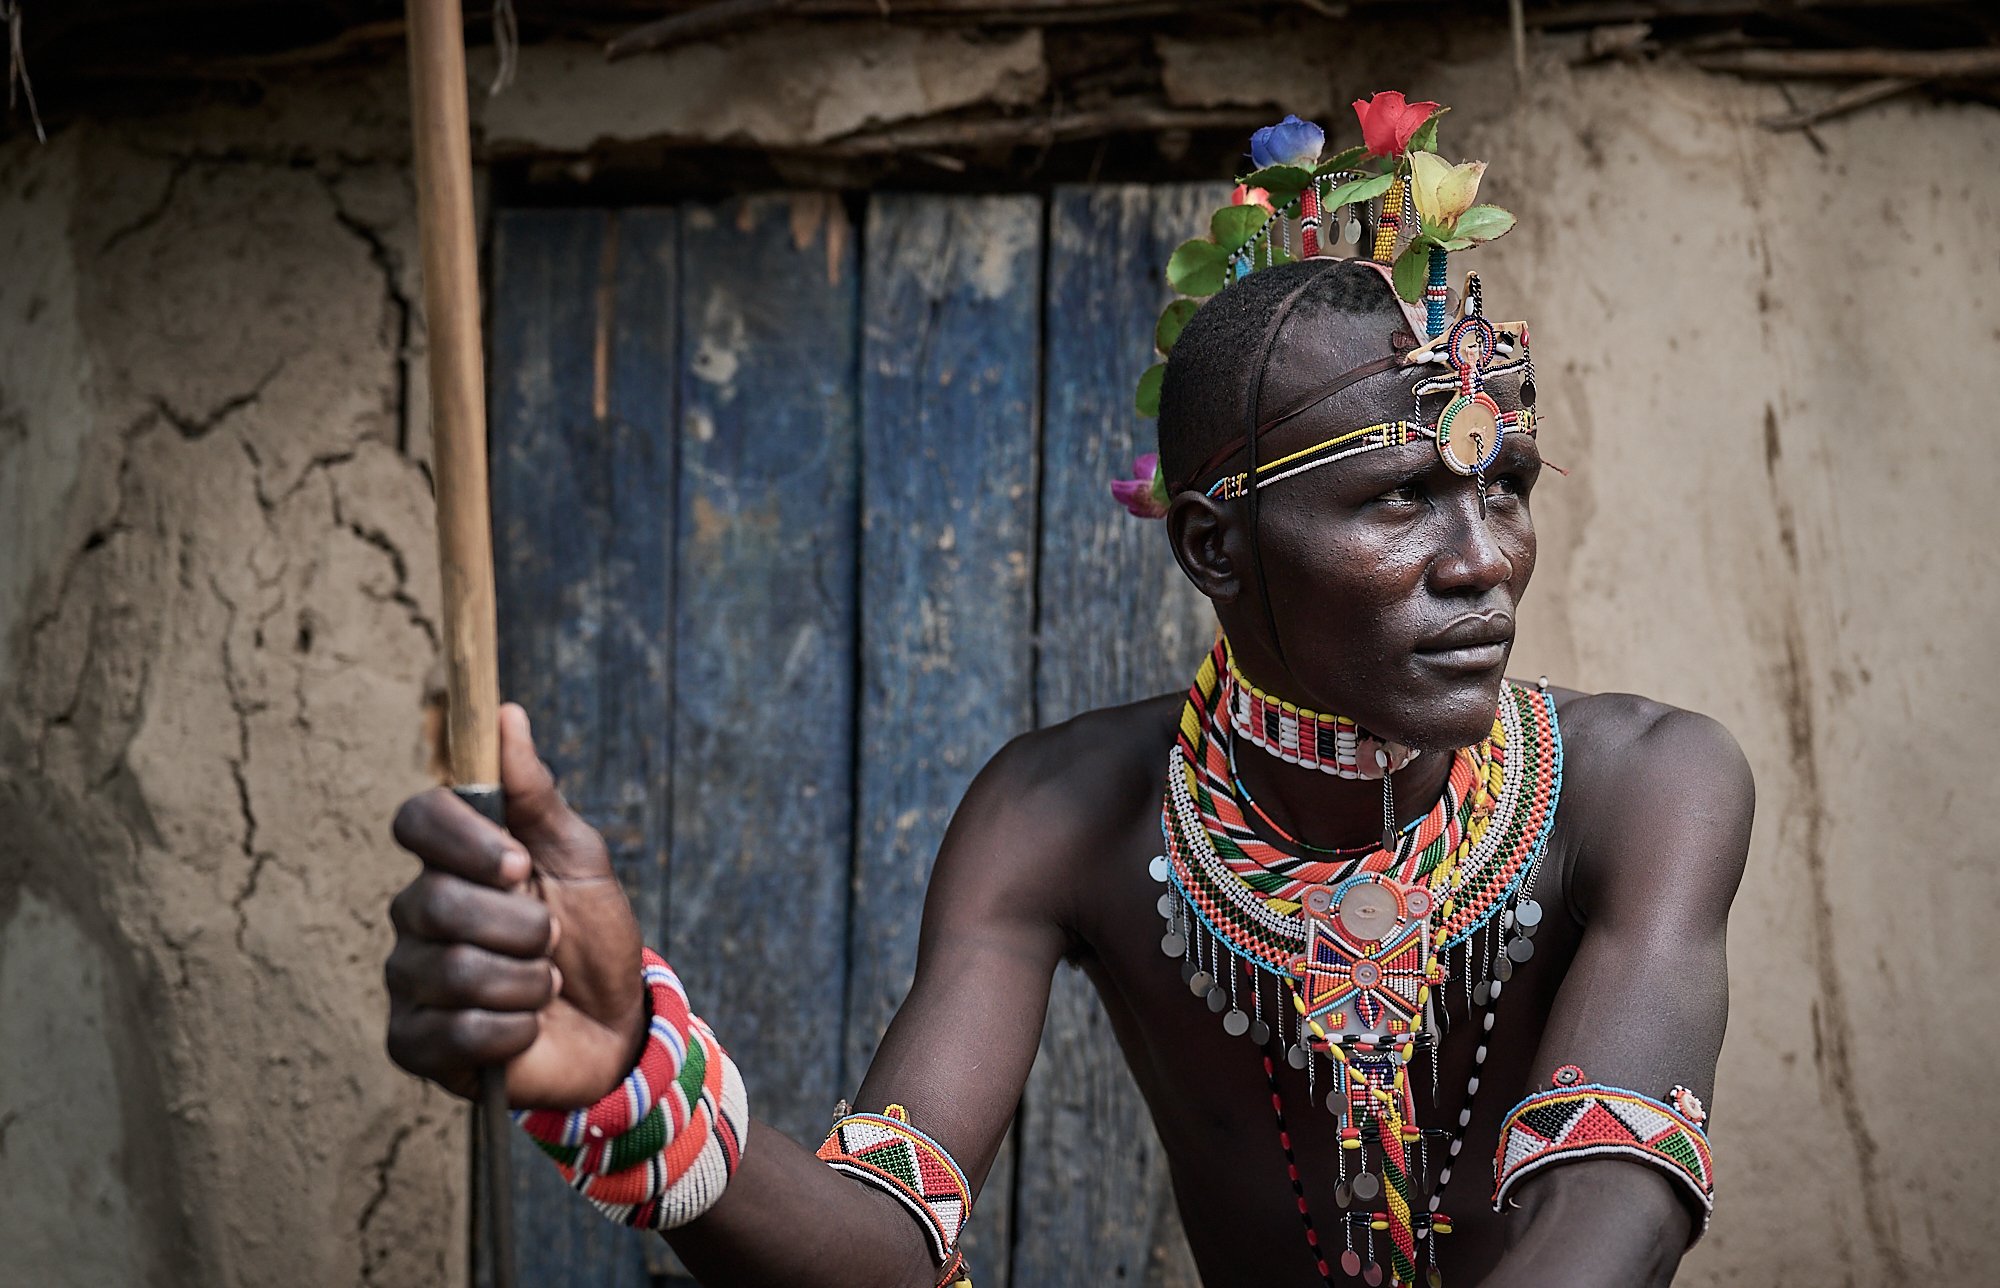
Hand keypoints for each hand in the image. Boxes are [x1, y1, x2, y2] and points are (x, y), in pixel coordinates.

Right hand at [385, 703, 645, 1107]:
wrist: (615, 1028)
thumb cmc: (593, 938)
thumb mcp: (578, 858)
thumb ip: (536, 793)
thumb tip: (507, 714)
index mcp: (454, 861)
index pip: (416, 819)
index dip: (464, 841)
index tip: (522, 864)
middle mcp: (418, 914)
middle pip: (434, 901)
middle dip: (520, 926)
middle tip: (552, 939)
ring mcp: (410, 979)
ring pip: (452, 969)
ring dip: (526, 981)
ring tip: (546, 986)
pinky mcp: (415, 1042)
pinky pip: (453, 1032)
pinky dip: (512, 1030)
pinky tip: (527, 1028)